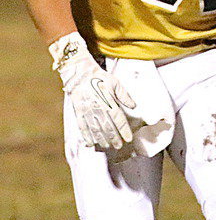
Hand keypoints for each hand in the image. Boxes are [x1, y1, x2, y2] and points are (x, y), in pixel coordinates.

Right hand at [50, 32, 136, 150]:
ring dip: (101, 139)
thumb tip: (134, 106)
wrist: (79, 73)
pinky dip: (86, 136)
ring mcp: (86, 110)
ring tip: (107, 146)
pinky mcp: (77, 111)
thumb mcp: (116, 83)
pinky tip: (90, 143)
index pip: (118, 119)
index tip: (128, 139)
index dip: (124, 130)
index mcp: (108, 100)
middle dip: (114, 138)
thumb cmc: (100, 77)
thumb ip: (125, 96)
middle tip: (118, 146)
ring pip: (94, 129)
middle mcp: (97, 107)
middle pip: (107, 126)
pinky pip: (81, 126)